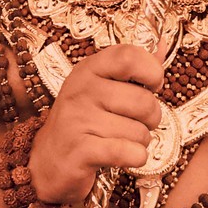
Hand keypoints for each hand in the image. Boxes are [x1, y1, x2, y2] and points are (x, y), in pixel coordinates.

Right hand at [27, 45, 163, 207]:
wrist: (44, 163)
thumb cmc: (82, 124)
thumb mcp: (101, 89)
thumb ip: (133, 69)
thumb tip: (162, 44)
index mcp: (88, 70)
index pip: (129, 56)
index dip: (151, 72)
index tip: (151, 86)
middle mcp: (81, 90)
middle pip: (143, 101)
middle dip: (152, 118)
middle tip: (137, 123)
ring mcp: (78, 120)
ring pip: (139, 132)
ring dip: (140, 142)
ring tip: (122, 141)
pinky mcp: (80, 150)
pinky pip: (128, 152)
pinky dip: (135, 158)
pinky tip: (125, 156)